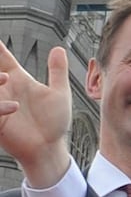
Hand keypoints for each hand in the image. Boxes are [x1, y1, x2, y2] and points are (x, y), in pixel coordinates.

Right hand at [0, 41, 71, 186]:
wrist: (50, 147)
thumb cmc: (54, 122)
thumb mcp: (59, 93)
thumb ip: (57, 71)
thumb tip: (58, 49)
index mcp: (18, 79)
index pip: (3, 58)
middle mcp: (5, 89)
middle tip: (3, 70)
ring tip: (4, 77)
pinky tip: (14, 107)